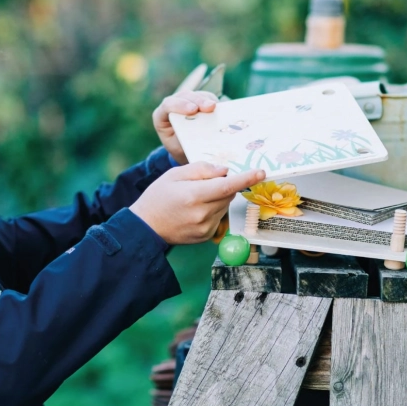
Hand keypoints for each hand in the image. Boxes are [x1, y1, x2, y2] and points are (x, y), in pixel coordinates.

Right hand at [130, 163, 264, 244]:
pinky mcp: (206, 236)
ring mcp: (205, 228)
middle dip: (223, 185)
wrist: (146, 227)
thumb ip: (201, 169)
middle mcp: (202, 214)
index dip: (246, 178)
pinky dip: (212, 210)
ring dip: (218, 198)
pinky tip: (195, 211)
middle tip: (204, 183)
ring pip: (224, 206)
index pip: (227, 186)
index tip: (261, 172)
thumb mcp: (174, 175)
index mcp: (193, 196)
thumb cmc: (157, 197)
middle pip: (227, 194)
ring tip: (194, 198)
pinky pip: (219, 217)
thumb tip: (224, 170)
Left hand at [152, 91, 218, 164]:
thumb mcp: (178, 148)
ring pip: (196, 95)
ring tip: (216, 107)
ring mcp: (185, 101)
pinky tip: (220, 108)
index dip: (180, 105)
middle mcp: (172, 105)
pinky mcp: (198, 101)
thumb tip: (201, 138)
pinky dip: (213, 102)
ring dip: (207, 100)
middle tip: (210, 107)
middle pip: (184, 96)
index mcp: (161, 117)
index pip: (167, 105)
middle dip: (198, 100)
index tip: (193, 110)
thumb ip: (186, 141)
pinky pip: (206, 97)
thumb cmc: (179, 149)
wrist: (183, 149)